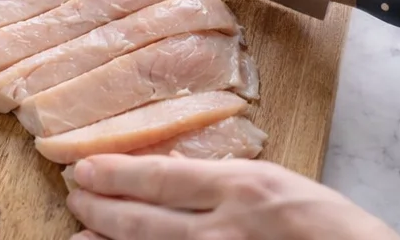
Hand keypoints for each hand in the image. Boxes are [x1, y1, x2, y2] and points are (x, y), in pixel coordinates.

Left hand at [67, 154, 398, 238]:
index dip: (116, 173)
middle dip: (103, 209)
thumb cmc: (326, 226)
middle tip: (72, 197)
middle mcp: (226, 230)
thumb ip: (224, 181)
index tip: (83, 167)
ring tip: (78, 238)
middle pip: (146, 221)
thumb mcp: (275, 184)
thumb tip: (173, 169)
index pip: (161, 177)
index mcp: (241, 189)